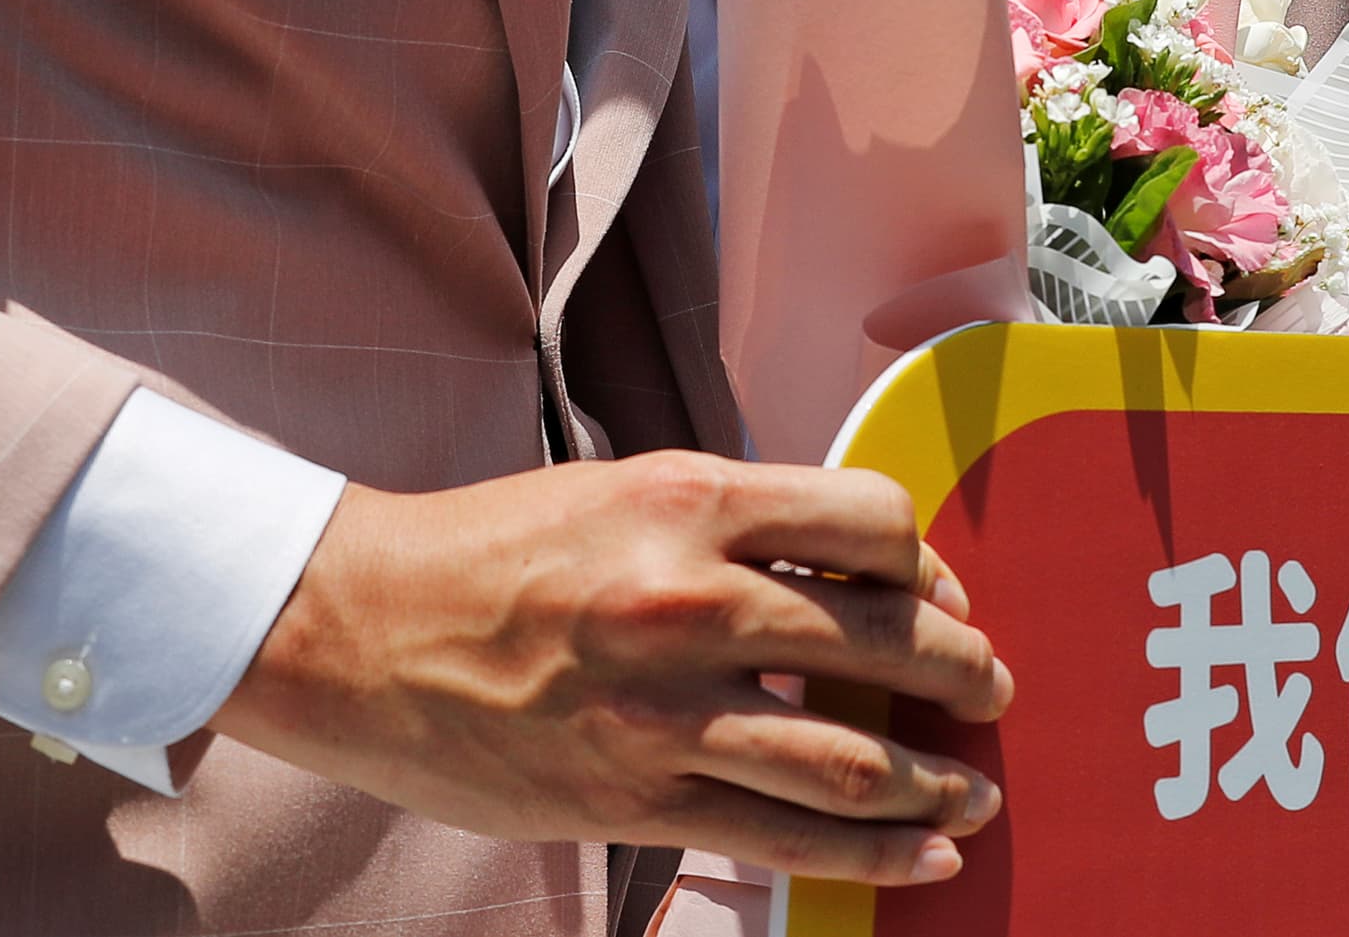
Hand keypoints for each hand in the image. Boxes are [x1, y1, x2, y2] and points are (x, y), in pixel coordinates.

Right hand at [213, 452, 1010, 887]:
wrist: (354, 625)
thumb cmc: (490, 548)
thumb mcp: (624, 488)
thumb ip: (735, 523)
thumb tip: (857, 574)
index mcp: (690, 500)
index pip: (871, 528)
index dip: (927, 567)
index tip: (942, 595)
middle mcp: (689, 600)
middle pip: (886, 643)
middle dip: (965, 675)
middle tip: (994, 691)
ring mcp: (661, 710)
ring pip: (851, 760)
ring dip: (936, 782)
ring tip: (975, 792)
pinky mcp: (630, 799)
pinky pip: (781, 838)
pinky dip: (872, 856)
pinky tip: (923, 859)